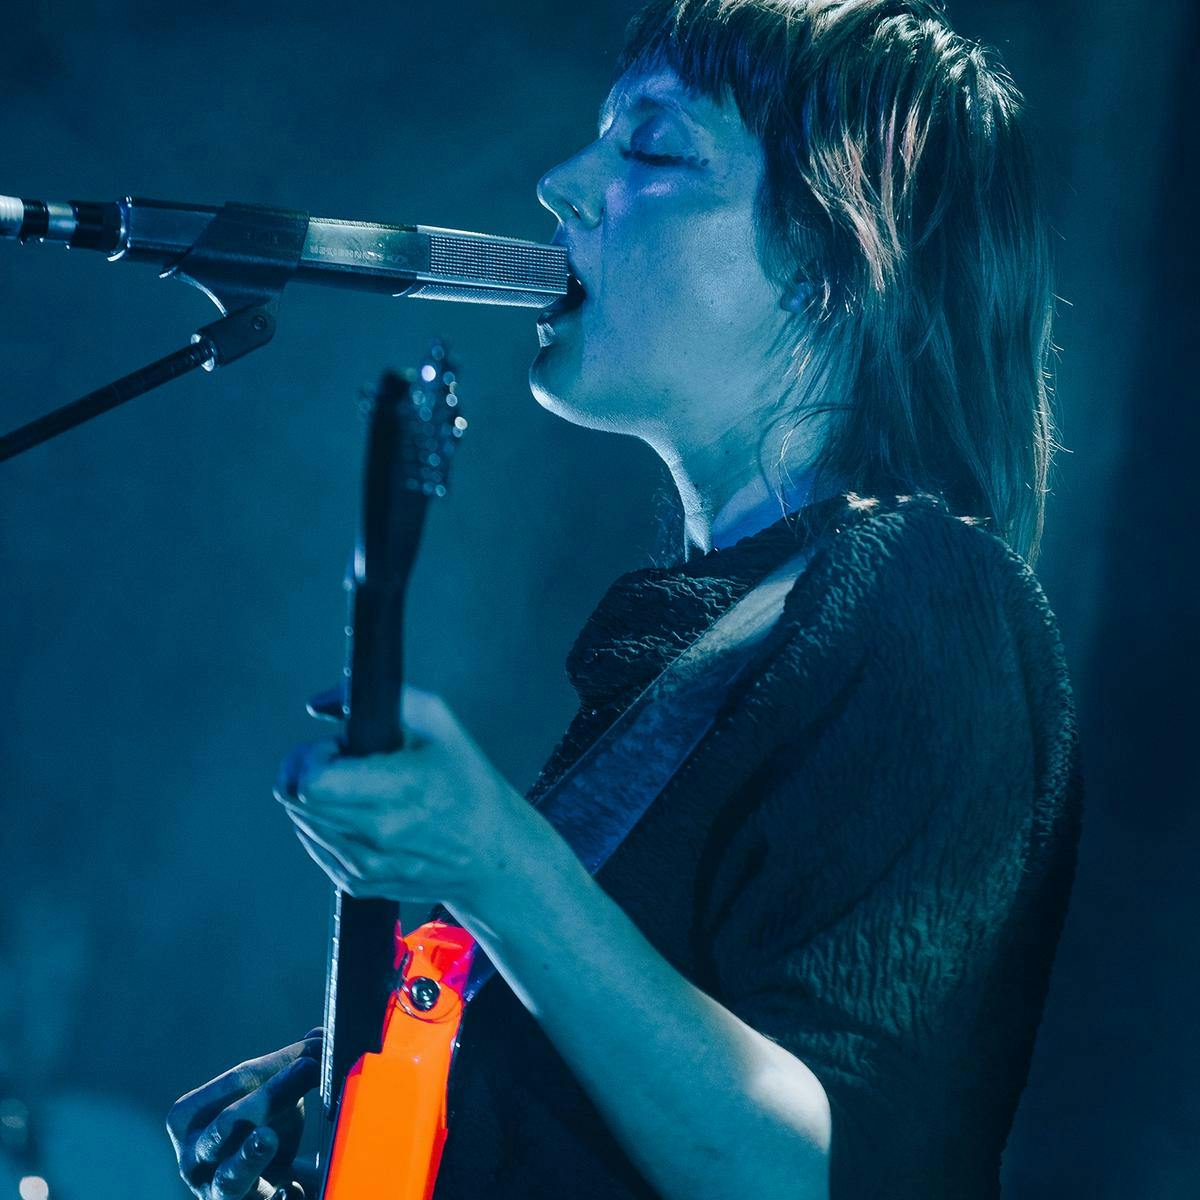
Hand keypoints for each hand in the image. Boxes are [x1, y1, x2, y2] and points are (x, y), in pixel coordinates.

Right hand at [167, 1030, 321, 1199]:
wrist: (269, 1188)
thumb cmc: (264, 1128)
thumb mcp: (273, 1094)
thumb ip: (296, 1062)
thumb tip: (323, 1036)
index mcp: (189, 1117)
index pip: (237, 1081)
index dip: (278, 1064)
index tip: (314, 1053)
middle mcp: (192, 1160)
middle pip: (228, 1123)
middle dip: (270, 1095)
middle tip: (308, 1069)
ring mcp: (214, 1194)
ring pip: (229, 1177)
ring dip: (249, 1157)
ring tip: (268, 1137)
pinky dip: (277, 1199)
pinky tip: (292, 1190)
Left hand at [275, 686, 554, 914]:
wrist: (492, 853)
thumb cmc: (466, 781)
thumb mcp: (439, 722)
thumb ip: (383, 696)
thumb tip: (320, 704)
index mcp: (400, 790)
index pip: (311, 781)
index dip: (311, 756)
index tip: (338, 747)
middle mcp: (378, 834)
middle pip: (297, 798)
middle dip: (310, 770)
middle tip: (347, 762)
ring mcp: (364, 866)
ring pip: (301, 821)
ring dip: (317, 797)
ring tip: (360, 788)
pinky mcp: (356, 884)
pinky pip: (314, 844)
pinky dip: (325, 824)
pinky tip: (362, 814)